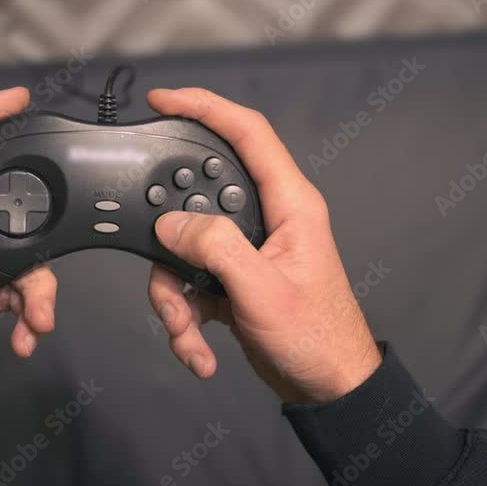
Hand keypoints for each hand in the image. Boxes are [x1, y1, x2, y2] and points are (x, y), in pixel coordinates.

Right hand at [145, 88, 381, 403]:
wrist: (325, 387)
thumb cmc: (317, 337)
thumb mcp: (263, 290)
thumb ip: (216, 248)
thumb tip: (172, 222)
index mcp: (289, 204)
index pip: (248, 134)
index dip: (205, 106)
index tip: (163, 99)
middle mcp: (265, 219)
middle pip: (197, 198)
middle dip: (170, 238)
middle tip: (161, 259)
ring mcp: (244, 250)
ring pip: (183, 248)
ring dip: (173, 296)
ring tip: (187, 330)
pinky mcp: (229, 279)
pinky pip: (186, 283)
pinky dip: (184, 319)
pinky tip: (198, 349)